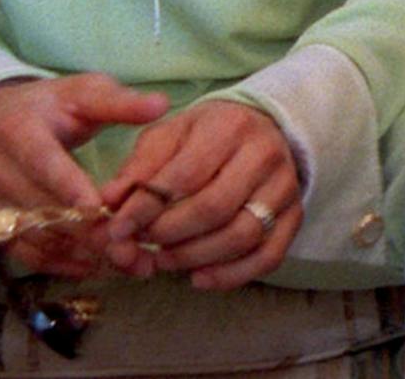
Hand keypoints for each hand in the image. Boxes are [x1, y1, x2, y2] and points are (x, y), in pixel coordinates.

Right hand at [0, 74, 169, 276]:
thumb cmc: (48, 106)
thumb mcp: (81, 93)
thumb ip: (119, 103)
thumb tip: (161, 105)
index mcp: (17, 130)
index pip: (43, 162)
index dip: (69, 187)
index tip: (99, 209)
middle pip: (43, 208)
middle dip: (89, 231)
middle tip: (133, 249)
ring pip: (37, 237)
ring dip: (82, 253)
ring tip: (128, 261)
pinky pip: (26, 254)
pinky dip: (61, 264)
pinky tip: (96, 267)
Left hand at [102, 101, 303, 289]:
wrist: (262, 129)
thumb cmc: (207, 135)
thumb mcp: (170, 134)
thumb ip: (140, 165)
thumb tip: (109, 199)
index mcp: (229, 126)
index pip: (186, 175)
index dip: (147, 207)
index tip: (118, 228)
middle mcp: (264, 154)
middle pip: (214, 208)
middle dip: (170, 234)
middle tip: (143, 245)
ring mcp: (285, 187)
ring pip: (242, 235)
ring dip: (195, 257)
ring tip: (165, 260)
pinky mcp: (295, 215)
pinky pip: (269, 256)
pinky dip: (231, 276)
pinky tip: (199, 277)